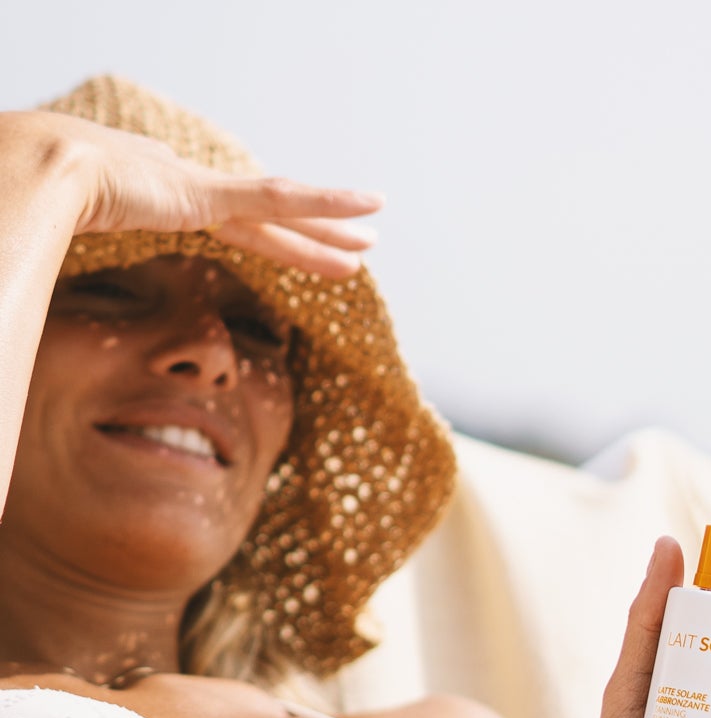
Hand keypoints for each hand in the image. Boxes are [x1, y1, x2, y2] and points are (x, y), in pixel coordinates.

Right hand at [15, 110, 381, 277]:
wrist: (38, 167)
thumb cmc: (46, 197)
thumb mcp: (77, 223)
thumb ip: (92, 234)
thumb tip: (67, 259)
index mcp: (164, 195)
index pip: (230, 221)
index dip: (265, 234)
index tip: (289, 242)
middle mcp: (191, 186)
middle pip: (268, 216)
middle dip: (313, 232)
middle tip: (358, 242)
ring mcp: (202, 188)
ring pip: (285, 210)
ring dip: (331, 225)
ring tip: (375, 233)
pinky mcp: (210, 194)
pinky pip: (281, 199)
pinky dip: (325, 203)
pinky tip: (365, 204)